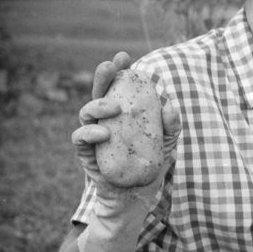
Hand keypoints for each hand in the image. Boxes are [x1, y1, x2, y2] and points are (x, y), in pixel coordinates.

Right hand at [72, 52, 180, 205]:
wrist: (139, 195)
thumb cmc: (150, 164)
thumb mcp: (168, 143)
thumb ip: (171, 126)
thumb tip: (170, 106)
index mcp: (123, 113)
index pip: (119, 87)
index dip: (119, 70)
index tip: (124, 56)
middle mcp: (106, 120)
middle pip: (99, 93)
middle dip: (103, 76)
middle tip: (110, 66)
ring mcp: (94, 135)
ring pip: (86, 112)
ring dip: (97, 104)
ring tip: (114, 106)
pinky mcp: (86, 153)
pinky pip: (80, 139)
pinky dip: (90, 132)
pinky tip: (103, 131)